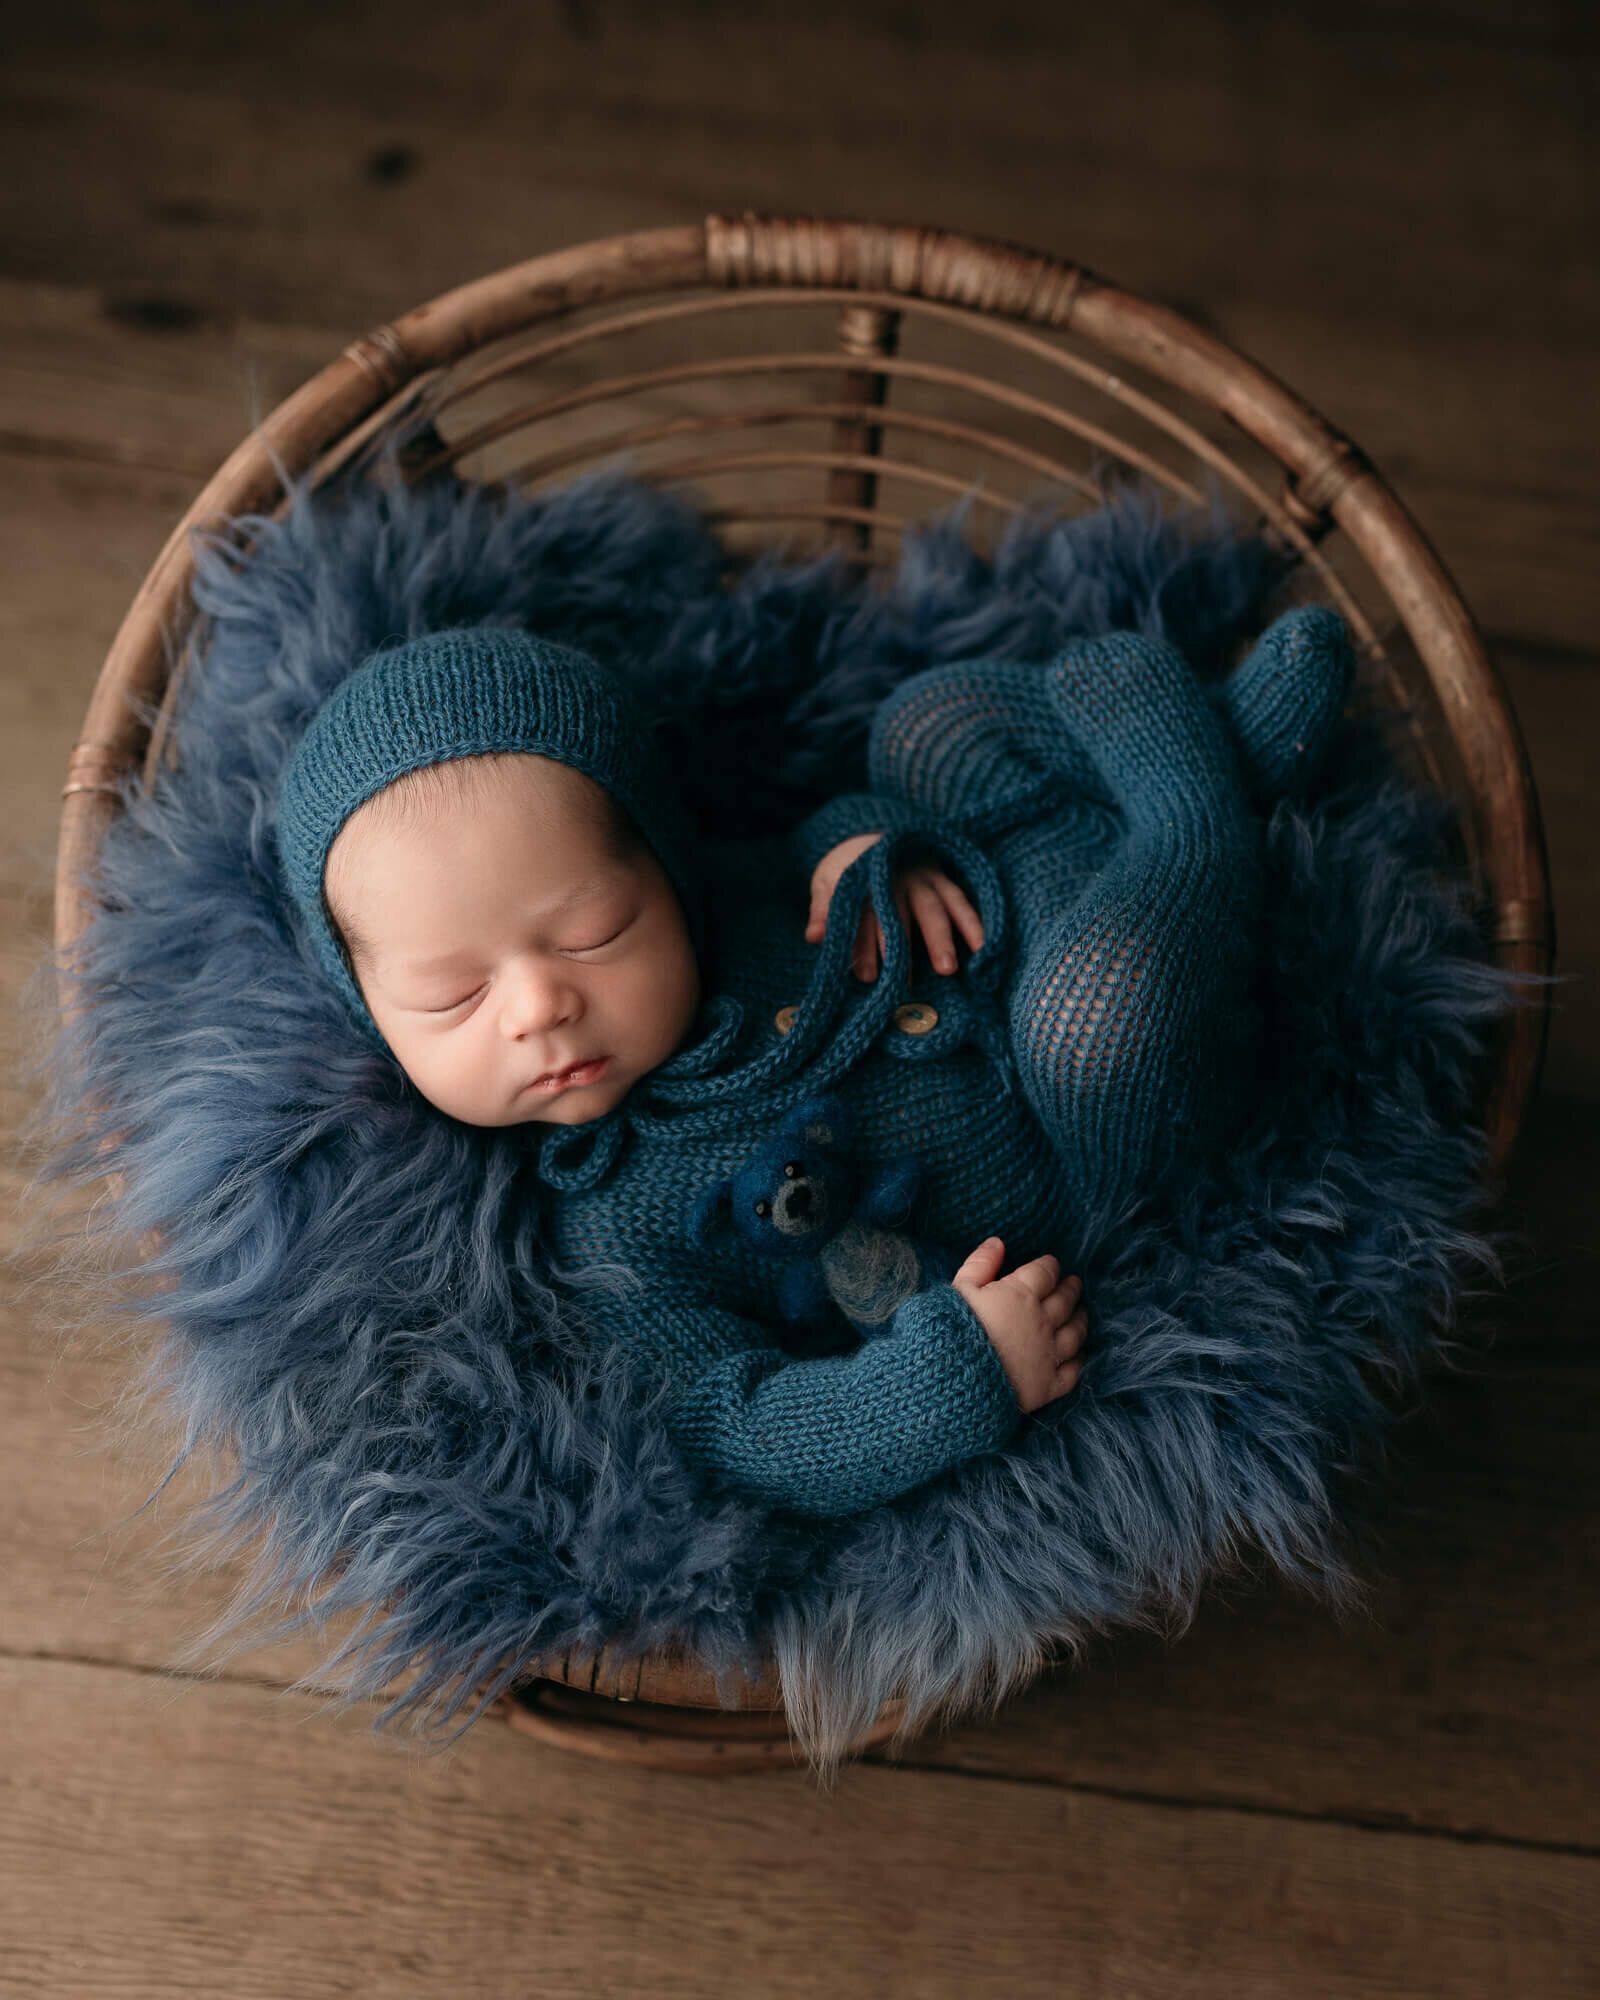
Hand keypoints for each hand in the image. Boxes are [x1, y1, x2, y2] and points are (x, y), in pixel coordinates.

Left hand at [805, 834, 985, 981]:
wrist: (871, 831)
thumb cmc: (845, 867)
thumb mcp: (826, 882)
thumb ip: (822, 910)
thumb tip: (813, 938)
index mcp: (864, 879)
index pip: (863, 917)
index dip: (863, 946)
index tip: (865, 976)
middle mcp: (895, 877)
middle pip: (899, 915)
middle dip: (901, 948)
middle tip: (903, 982)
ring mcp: (922, 877)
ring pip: (933, 908)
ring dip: (943, 938)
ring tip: (949, 969)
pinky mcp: (942, 878)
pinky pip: (959, 899)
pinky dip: (972, 921)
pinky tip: (982, 945)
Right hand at [952, 1237, 1086, 1413]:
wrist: (954, 1381)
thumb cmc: (950, 1331)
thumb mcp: (959, 1290)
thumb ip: (980, 1264)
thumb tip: (998, 1242)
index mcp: (1020, 1295)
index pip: (1045, 1273)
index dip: (1050, 1266)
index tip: (1052, 1264)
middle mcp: (1042, 1322)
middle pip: (1065, 1300)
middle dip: (1070, 1289)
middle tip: (1074, 1283)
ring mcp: (1048, 1354)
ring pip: (1075, 1333)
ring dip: (1081, 1319)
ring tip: (1082, 1312)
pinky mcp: (1049, 1385)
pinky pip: (1073, 1370)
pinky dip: (1079, 1359)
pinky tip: (1079, 1353)